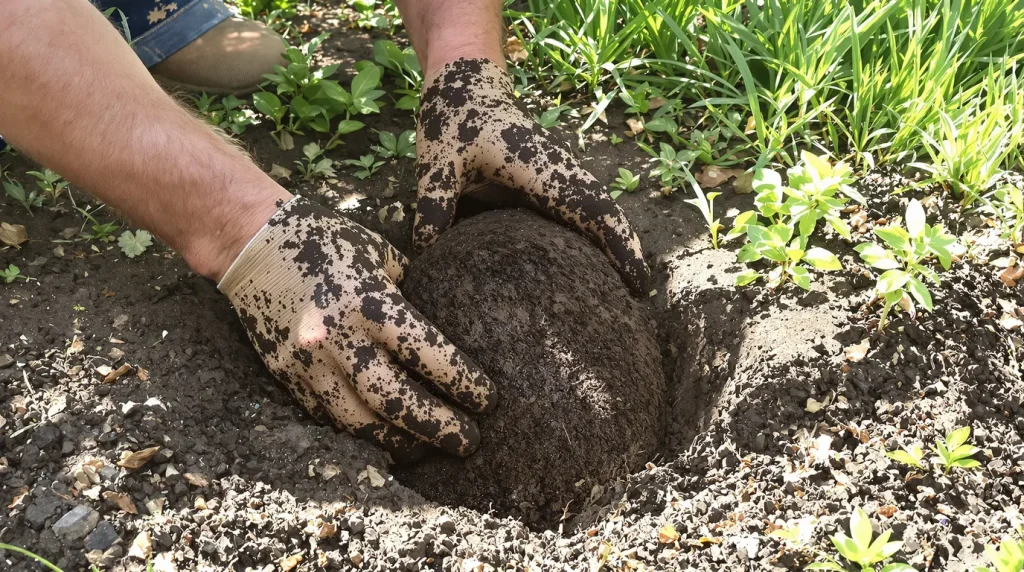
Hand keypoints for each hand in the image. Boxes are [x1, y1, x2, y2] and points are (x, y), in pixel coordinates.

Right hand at [218, 197, 495, 460]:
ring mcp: (309, 363)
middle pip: (396, 400)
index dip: (462, 382)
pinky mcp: (287, 376)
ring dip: (400, 442)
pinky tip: (386, 439)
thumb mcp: (381, 255)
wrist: (251, 244)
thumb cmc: (326, 239)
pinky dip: (361, 433)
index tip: (488, 399)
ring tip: (429, 449)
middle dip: (438, 426)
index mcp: (370, 302)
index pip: (427, 353)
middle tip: (469, 442)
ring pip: (360, 421)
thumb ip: (411, 291)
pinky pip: (329, 417)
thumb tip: (443, 323)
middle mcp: (339, 338)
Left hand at [413, 58, 650, 294]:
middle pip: (604, 218)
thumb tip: (428, 255)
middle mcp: (558, 175)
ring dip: (607, 249)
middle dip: (624, 257)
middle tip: (632, 306)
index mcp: (542, 168)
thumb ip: (433, 205)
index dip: (620, 245)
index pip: (593, 210)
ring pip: (593, 216)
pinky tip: (577, 273)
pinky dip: (584, 239)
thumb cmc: (455, 117)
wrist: (465, 84)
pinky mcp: (545, 184)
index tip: (638, 283)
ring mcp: (555, 179)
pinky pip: (573, 214)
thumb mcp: (437, 161)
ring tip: (612, 298)